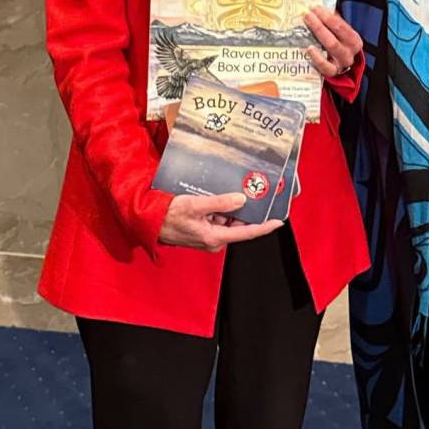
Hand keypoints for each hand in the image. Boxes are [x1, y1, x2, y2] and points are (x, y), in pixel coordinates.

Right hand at [158, 193, 282, 251]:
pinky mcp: (202, 231)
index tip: (279, 220)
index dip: (265, 226)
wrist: (149, 221)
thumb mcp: (195, 205)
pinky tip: (218, 196)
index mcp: (215, 237)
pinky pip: (217, 219)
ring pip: (228, 220)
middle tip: (254, 192)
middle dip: (246, 210)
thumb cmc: (168, 216)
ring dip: (230, 208)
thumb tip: (241, 200)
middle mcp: (214, 240)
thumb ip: (219, 203)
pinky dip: (220, 209)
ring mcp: (208, 236)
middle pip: (239, 225)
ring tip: (233, 189)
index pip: (247, 233)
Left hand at [303, 7, 362, 78]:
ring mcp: (341, 63)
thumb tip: (317, 9)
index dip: (326, 16)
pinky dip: (316, 57)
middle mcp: (350, 51)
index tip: (315, 8)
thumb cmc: (337, 44)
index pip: (340, 25)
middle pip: (335, 34)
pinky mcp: (332, 72)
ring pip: (331, 46)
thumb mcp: (339, 33)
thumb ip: (331, 22)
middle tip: (307, 14)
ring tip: (307, 26)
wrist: (339, 64)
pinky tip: (308, 48)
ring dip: (318, 33)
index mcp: (354, 39)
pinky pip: (325, 66)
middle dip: (319, 23)